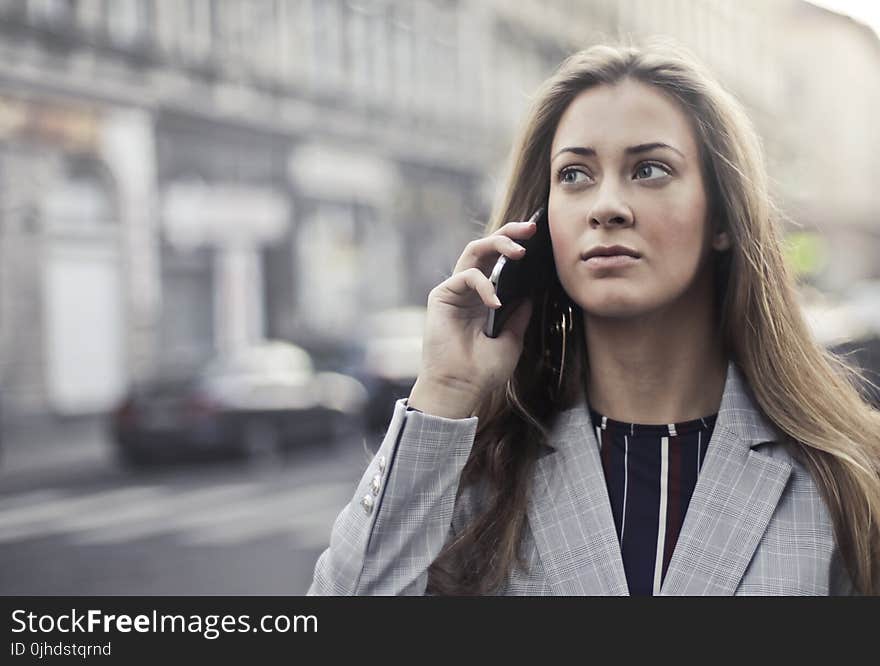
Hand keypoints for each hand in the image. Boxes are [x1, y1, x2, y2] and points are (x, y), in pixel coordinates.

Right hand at [408, 216, 537, 417]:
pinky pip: (466, 276)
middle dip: (509, 234)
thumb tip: (530, 294)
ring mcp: (455, 291)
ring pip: (474, 251)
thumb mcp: (512, 340)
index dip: (517, 247)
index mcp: (486, 298)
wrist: (461, 388)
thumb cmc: (483, 370)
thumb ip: (519, 315)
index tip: (540, 239)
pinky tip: (496, 301)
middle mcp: (470, 290)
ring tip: (519, 250)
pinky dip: (484, 284)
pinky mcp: (441, 295)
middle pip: (487, 249)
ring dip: (497, 244)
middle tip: (531, 229)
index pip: (500, 263)